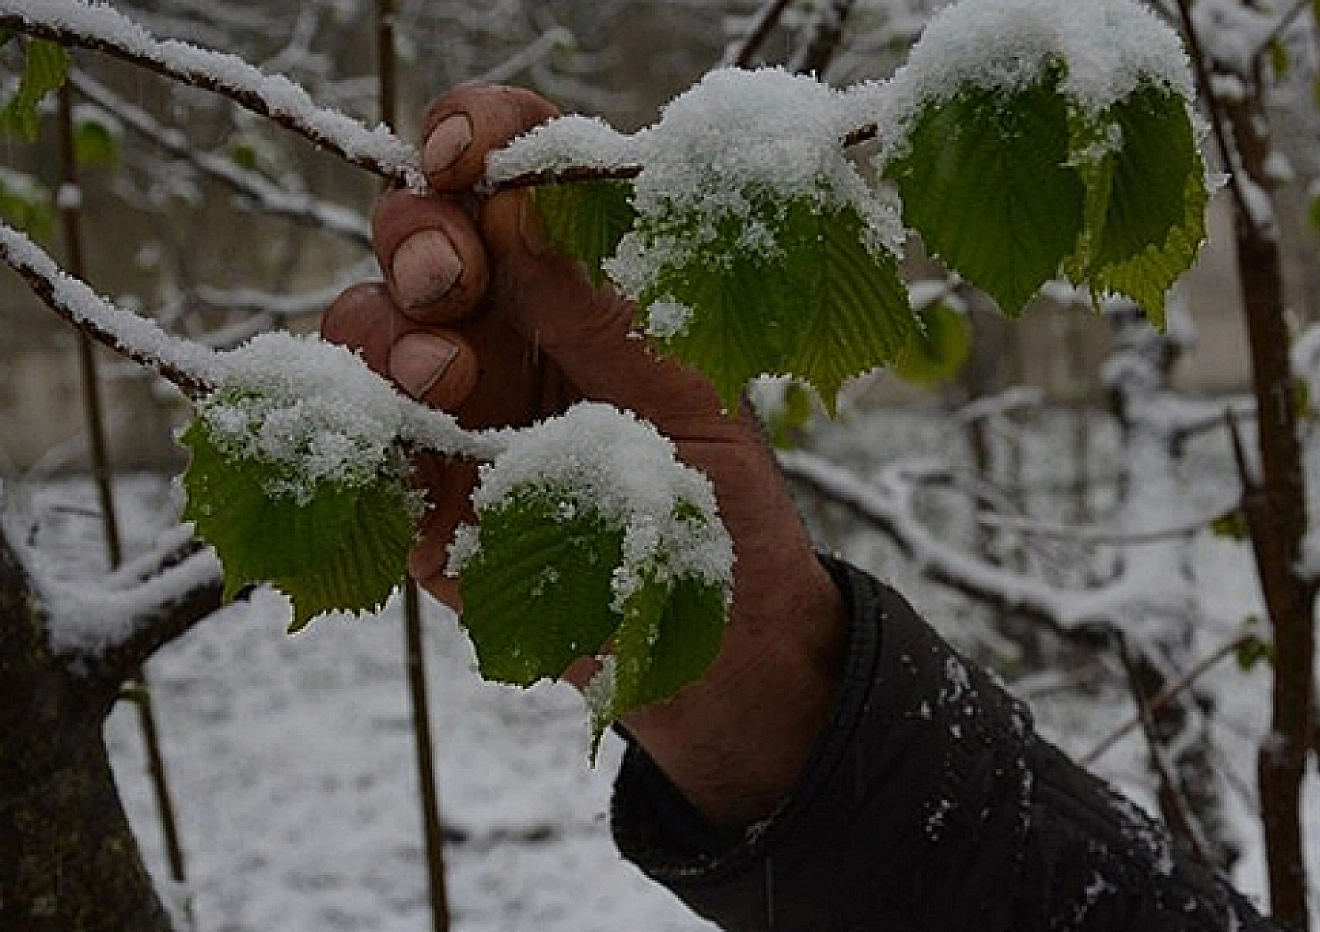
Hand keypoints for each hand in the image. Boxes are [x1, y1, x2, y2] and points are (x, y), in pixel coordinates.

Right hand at [321, 86, 843, 830]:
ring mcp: (452, 404)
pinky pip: (348, 441)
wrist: (711, 652)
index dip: (477, 135)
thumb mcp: (685, 400)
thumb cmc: (722, 507)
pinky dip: (356, 437)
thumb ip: (600, 312)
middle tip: (450, 282)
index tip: (465, 157)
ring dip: (388, 337)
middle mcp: (509, 324)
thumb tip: (522, 206)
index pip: (515, 170)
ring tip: (446, 387)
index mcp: (582, 278)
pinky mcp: (415, 489)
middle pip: (418, 233)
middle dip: (417, 237)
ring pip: (367, 326)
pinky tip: (398, 461)